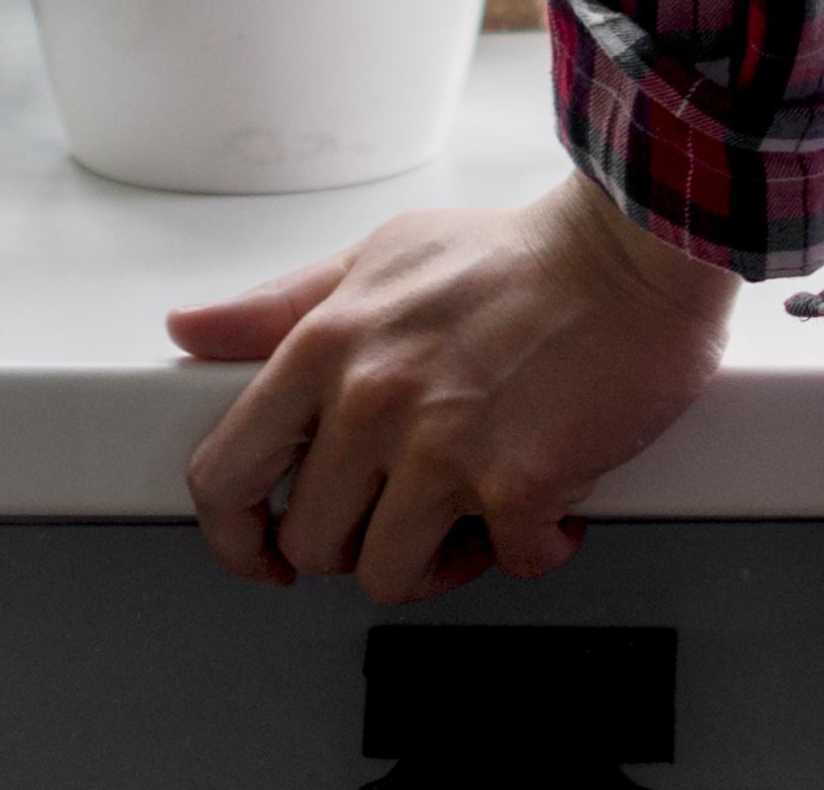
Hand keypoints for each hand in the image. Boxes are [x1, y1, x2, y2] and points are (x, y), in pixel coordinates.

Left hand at [167, 175, 747, 600]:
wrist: (633, 247)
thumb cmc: (515, 253)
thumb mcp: (377, 258)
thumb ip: (279, 306)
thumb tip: (190, 328)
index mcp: (325, 347)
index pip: (225, 473)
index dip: (233, 536)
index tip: (264, 554)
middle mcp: (371, 400)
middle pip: (313, 544)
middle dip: (361, 542)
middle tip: (413, 510)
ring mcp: (441, 447)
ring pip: (394, 575)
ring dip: (442, 561)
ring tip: (480, 515)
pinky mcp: (518, 483)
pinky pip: (510, 564)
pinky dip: (538, 546)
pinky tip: (554, 502)